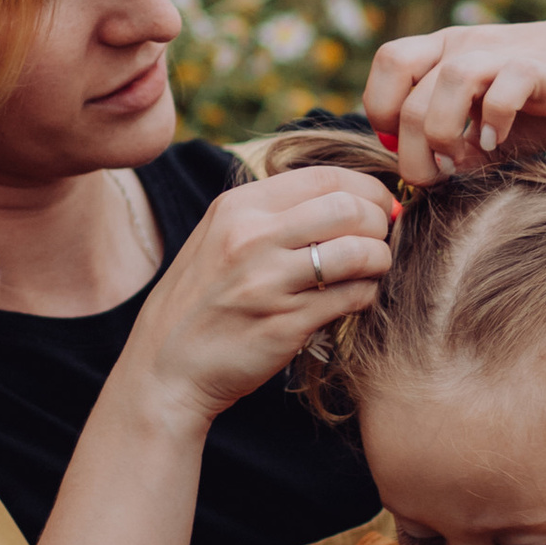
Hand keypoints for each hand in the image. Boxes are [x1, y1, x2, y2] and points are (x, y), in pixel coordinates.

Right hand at [113, 165, 394, 435]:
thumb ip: (271, 214)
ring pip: (359, 252)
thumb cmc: (200, 302)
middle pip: (348, 208)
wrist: (165, 367)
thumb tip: (345, 198)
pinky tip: (353, 300)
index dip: (366, 188)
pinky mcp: (286, 323)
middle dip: (378, 221)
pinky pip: (352, 297)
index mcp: (238, 207)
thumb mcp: (219, 238)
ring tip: (372, 270)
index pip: (325, 177)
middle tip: (380, 238)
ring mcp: (268, 281)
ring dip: (379, 259)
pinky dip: (365, 295)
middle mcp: (252, 237)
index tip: (378, 204)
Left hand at [363, 17, 545, 184]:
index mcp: (446, 52)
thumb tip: (419, 178)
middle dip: (411, 148)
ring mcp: (503, 53)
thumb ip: (456, 146)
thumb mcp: (490, 127)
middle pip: (409, 91)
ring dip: (444, 131)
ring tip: (461, 161)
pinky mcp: (542, 68)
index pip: (388, 68)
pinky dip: (495, 120)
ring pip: (450, 79)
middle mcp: (467, 46)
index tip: (409, 149)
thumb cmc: (544, 100)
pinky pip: (505, 85)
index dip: (383, 113)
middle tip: (437, 176)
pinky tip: (499, 142)